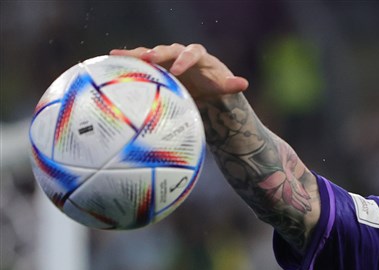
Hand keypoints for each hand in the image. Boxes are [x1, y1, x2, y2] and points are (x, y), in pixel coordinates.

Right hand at [109, 43, 247, 100]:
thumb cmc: (212, 85)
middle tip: (147, 60)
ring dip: (136, 55)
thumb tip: (244, 83)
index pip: (192, 53)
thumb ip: (230, 84)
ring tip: (119, 56)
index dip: (184, 60)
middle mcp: (179, 52)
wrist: (200, 86)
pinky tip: (110, 60)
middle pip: (168, 49)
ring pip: (150, 53)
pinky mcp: (154, 65)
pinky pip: (140, 61)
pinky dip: (127, 60)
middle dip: (158, 54)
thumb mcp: (221, 86)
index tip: (177, 72)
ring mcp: (165, 58)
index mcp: (198, 56)